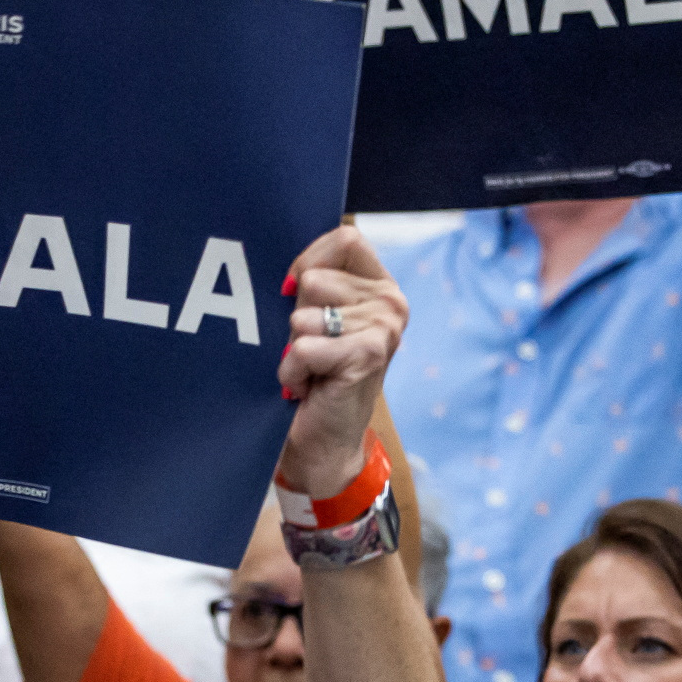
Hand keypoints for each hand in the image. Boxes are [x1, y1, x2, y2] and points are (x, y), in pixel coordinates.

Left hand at [277, 227, 405, 502]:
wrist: (322, 443)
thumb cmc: (313, 376)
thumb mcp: (314, 319)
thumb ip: (313, 283)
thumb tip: (290, 268)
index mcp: (380, 286)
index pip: (347, 238)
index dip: (309, 259)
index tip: (294, 293)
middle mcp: (391, 303)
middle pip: (315, 278)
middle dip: (295, 317)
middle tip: (311, 349)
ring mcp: (384, 328)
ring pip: (304, 315)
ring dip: (293, 348)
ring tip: (310, 369)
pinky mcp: (369, 355)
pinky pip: (304, 346)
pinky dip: (293, 371)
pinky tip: (307, 387)